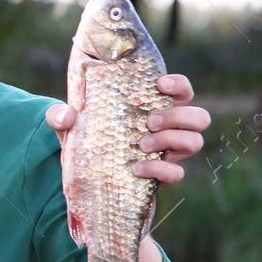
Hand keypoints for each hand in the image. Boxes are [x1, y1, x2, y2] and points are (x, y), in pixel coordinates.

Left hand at [45, 74, 208, 186]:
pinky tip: (135, 168)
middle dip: (179, 116)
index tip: (159, 84)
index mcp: (152, 107)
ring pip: (195, 141)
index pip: (181, 90)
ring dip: (171, 140)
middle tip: (149, 121)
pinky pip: (177, 173)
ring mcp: (168, 153)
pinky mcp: (162, 176)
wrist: (83, 176)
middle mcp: (168, 129)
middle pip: (200, 117)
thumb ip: (61, 116)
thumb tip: (65, 115)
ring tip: (140, 145)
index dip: (179, 85)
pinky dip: (159, 170)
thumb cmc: (84, 140)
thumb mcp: (68, 126)